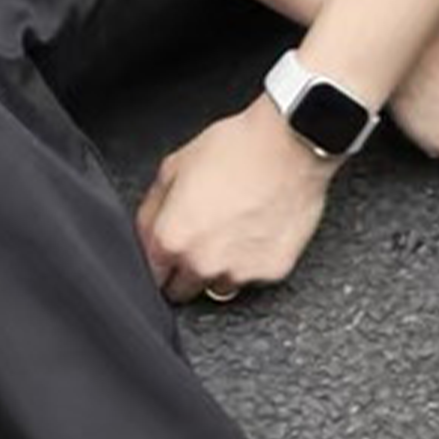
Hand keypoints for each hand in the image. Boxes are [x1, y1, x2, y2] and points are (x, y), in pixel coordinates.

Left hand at [136, 94, 339, 301]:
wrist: (291, 146)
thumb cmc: (237, 149)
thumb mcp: (175, 166)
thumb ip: (153, 209)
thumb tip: (148, 230)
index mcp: (172, 238)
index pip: (150, 276)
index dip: (158, 262)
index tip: (166, 255)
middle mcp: (203, 263)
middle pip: (181, 291)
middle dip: (184, 271)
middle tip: (199, 239)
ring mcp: (239, 271)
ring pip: (218, 288)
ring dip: (219, 269)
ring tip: (231, 234)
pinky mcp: (271, 271)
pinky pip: (253, 278)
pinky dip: (252, 261)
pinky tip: (256, 232)